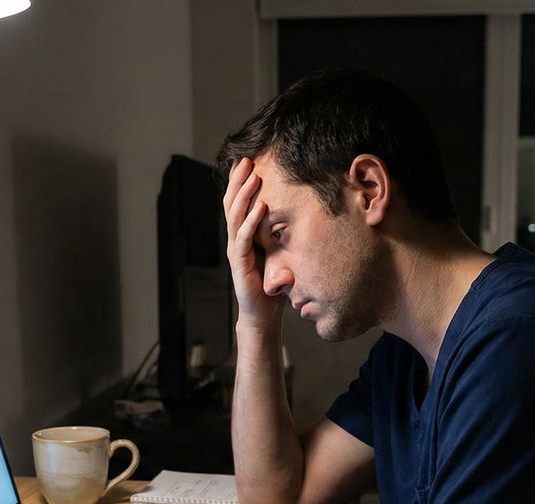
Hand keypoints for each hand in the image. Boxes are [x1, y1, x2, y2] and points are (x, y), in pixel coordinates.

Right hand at [223, 158, 282, 332]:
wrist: (263, 314)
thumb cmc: (273, 285)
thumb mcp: (280, 253)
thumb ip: (281, 235)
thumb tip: (300, 214)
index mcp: (244, 234)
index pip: (239, 202)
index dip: (240, 182)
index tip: (247, 159)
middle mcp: (237, 239)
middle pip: (233, 203)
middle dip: (239, 180)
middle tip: (247, 158)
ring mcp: (237, 251)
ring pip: (236, 216)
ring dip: (244, 194)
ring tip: (252, 175)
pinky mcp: (240, 264)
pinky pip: (244, 239)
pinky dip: (251, 222)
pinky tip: (260, 206)